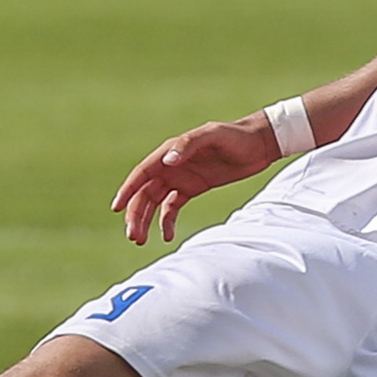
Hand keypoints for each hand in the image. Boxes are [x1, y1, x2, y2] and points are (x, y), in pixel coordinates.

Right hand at [112, 116, 277, 244]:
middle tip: (133, 236)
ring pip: (155, 203)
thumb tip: (167, 160)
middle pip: (145, 192)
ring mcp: (181, 178)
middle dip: (136, 214)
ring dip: (146, 221)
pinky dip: (166, 222)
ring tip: (141, 240)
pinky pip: (172, 207)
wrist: (259, 143)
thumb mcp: (213, 135)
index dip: (128, 190)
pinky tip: (166, 236)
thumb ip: (188, 145)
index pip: (143, 173)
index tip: (117, 207)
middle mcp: (171, 165)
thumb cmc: (236, 136)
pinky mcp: (192, 188)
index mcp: (171, 151)